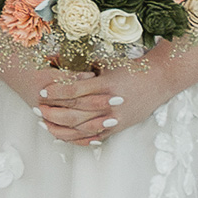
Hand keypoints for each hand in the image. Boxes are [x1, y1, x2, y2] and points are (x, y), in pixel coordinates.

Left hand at [36, 60, 176, 145]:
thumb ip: (85, 68)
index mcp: (106, 85)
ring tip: (45, 125)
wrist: (159, 80)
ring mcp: (115, 118)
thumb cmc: (131, 69)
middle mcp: (110, 103)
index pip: (75, 91)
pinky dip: (77, 139)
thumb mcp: (108, 64)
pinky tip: (63, 137)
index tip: (42, 91)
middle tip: (38, 109)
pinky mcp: (119, 127)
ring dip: (61, 128)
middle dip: (54, 112)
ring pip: (82, 129)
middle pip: (76, 113)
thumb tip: (58, 59)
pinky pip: (94, 137)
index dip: (57, 92)